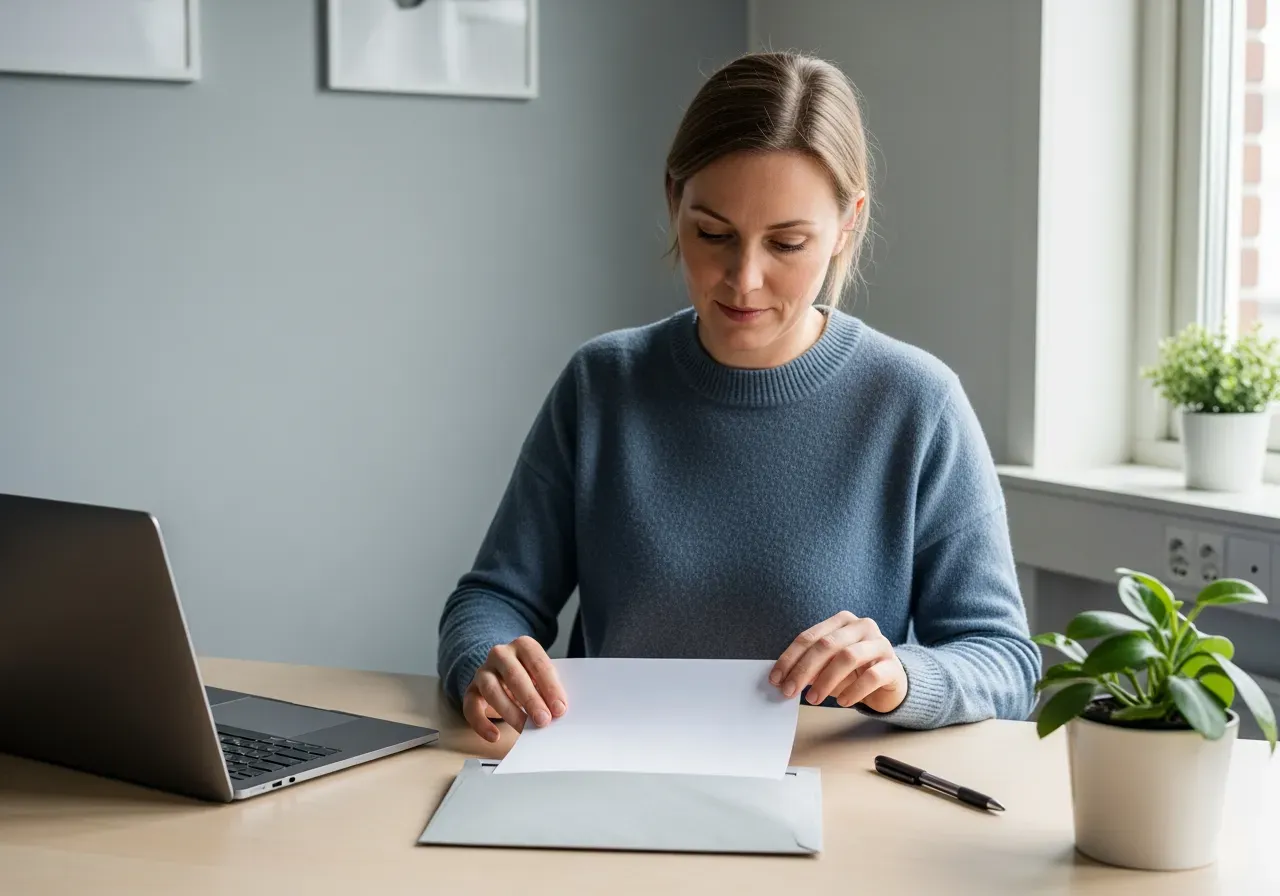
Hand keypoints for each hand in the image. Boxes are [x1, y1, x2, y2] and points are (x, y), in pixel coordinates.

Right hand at [463, 636, 567, 741]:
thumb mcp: (542, 678)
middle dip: (531, 699)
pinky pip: (471, 706)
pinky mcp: (471, 690)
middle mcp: (501, 654)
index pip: (538, 663)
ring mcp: (483, 671)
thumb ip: (549, 690)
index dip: (550, 686)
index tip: (560, 708)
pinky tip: (494, 736)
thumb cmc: (530, 678)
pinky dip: (481, 723)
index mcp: (524, 646)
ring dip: (509, 711)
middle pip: (514, 675)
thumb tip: (558, 712)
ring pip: (492, 689)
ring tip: (523, 728)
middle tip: (544, 720)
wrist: (504, 676)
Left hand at [770, 611, 906, 712]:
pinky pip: (871, 676)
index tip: (776, 679)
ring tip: (813, 700)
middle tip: (790, 692)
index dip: (790, 658)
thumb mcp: (828, 666)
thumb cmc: (854, 671)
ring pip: (848, 657)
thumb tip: (784, 679)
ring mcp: (880, 644)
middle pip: (826, 645)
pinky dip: (853, 691)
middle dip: (804, 670)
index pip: (809, 637)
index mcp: (841, 621)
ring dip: (826, 681)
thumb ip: (810, 667)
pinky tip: (842, 702)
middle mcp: (862, 627)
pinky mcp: (893, 665)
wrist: (890, 682)